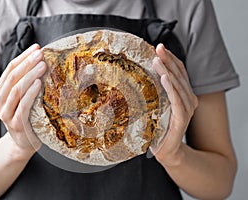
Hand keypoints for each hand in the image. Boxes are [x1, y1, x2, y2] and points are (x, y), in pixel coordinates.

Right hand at [0, 44, 46, 151]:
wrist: (24, 142)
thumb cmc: (27, 116)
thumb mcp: (24, 98)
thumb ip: (27, 82)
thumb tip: (43, 60)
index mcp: (0, 92)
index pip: (10, 69)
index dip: (23, 57)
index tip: (37, 47)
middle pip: (12, 77)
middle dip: (27, 63)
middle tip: (41, 54)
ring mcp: (6, 114)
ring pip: (15, 90)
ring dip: (30, 75)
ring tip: (43, 65)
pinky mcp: (16, 124)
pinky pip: (22, 106)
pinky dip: (30, 93)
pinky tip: (39, 84)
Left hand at [151, 44, 197, 165]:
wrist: (166, 150)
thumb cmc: (159, 127)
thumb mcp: (156, 105)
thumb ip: (155, 91)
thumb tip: (138, 75)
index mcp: (183, 94)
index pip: (178, 71)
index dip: (170, 58)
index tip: (158, 47)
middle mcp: (188, 99)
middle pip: (179, 75)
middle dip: (168, 60)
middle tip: (157, 48)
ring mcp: (187, 108)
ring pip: (178, 85)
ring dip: (168, 70)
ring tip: (158, 60)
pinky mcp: (182, 118)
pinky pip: (177, 100)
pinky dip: (171, 88)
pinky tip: (165, 78)